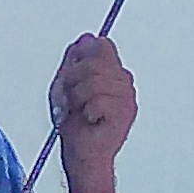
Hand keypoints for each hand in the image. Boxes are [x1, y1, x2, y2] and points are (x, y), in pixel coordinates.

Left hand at [49, 34, 135, 186]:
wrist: (80, 154)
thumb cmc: (75, 124)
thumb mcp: (67, 84)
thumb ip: (75, 60)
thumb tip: (86, 38)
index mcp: (112, 71)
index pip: (101, 45)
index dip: (81, 58)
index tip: (71, 76)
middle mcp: (123, 81)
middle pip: (94, 61)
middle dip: (73, 79)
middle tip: (72, 99)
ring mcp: (127, 96)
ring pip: (94, 80)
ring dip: (78, 97)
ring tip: (80, 110)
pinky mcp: (125, 113)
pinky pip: (98, 99)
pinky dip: (86, 110)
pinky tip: (91, 120)